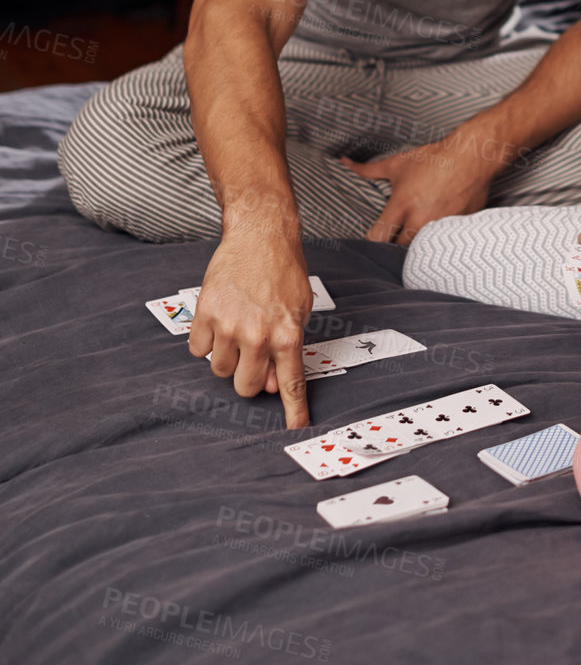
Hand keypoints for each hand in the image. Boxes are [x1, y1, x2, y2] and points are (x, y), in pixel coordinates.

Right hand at [188, 230, 311, 429]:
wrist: (260, 236)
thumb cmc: (285, 271)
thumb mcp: (300, 309)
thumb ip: (289, 345)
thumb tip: (273, 381)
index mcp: (287, 334)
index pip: (291, 382)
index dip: (293, 409)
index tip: (295, 428)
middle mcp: (257, 335)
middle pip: (245, 387)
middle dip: (250, 381)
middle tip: (254, 361)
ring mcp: (228, 327)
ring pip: (220, 370)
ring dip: (228, 360)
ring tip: (238, 333)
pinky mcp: (204, 315)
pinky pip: (198, 351)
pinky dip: (206, 343)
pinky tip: (219, 323)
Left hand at [341, 129, 500, 245]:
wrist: (471, 157)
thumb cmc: (435, 159)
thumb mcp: (398, 164)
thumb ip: (368, 169)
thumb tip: (345, 162)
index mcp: (402, 205)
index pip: (377, 238)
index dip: (369, 244)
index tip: (369, 243)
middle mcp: (419, 220)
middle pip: (397, 249)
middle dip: (392, 247)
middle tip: (391, 242)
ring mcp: (439, 227)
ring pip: (419, 250)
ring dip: (413, 247)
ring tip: (410, 241)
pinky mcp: (456, 229)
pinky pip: (440, 244)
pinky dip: (435, 242)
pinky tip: (434, 237)